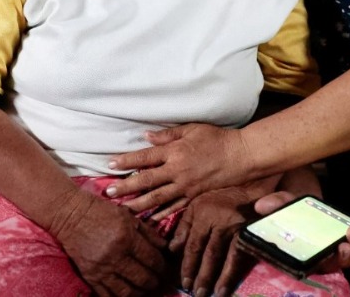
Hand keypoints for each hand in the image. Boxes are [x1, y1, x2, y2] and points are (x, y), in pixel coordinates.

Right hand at [49, 190, 167, 295]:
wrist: (69, 214)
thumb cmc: (100, 210)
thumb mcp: (127, 215)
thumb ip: (148, 232)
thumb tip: (165, 247)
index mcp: (127, 238)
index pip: (152, 260)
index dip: (162, 268)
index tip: (166, 269)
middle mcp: (115, 256)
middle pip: (143, 279)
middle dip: (155, 282)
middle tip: (159, 282)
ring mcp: (101, 268)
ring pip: (126, 291)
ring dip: (139, 293)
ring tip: (144, 290)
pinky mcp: (89, 275)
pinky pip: (107, 294)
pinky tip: (126, 293)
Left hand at [107, 124, 248, 212]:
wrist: (241, 156)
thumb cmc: (217, 138)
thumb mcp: (192, 129)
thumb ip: (168, 135)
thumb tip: (146, 137)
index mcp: (175, 152)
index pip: (145, 157)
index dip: (126, 161)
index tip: (110, 165)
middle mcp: (177, 170)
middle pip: (146, 181)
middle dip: (125, 187)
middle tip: (108, 194)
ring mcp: (185, 186)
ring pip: (157, 198)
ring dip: (138, 204)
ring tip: (122, 210)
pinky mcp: (194, 195)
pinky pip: (174, 206)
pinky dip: (160, 214)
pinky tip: (148, 219)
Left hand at [170, 187, 260, 296]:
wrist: (250, 185)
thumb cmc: (219, 196)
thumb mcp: (197, 205)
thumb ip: (185, 226)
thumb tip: (172, 249)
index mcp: (203, 214)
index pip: (193, 244)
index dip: (188, 264)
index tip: (183, 281)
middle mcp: (219, 221)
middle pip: (208, 253)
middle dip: (201, 275)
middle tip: (195, 293)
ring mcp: (236, 227)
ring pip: (223, 256)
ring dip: (216, 278)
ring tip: (211, 294)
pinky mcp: (250, 231)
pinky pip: (240, 255)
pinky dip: (232, 273)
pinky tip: (226, 287)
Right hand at [253, 192, 349, 271]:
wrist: (304, 203)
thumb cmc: (292, 210)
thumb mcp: (283, 204)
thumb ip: (275, 205)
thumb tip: (261, 206)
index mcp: (304, 254)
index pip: (316, 265)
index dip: (327, 262)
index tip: (334, 250)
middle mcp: (321, 257)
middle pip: (337, 264)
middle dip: (345, 255)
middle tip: (346, 242)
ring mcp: (334, 251)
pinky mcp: (345, 242)